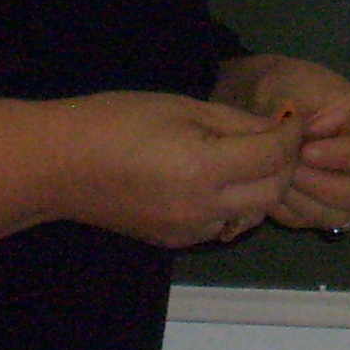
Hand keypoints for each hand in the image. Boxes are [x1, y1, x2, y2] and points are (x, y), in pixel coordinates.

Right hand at [44, 91, 301, 249]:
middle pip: (273, 192)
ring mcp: (190, 232)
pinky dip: (236, 204)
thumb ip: (235, 121)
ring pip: (253, 215)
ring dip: (263, 188)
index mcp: (204, 169)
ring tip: (250, 157)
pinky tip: (220, 181)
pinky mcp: (177, 243)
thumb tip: (276, 128)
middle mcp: (204, 210)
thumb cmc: (116, 121)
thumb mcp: (182, 107)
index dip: (290, 134)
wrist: (59, 165)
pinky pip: (225, 226)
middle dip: (284, 163)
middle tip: (276, 136)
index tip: (290, 118)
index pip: (273, 156)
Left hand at [213, 55, 349, 233]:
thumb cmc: (287, 88)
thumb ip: (301, 119)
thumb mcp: (295, 86)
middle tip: (289, 170)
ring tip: (277, 176)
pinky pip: (311, 222)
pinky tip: (272, 188)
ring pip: (338, 216)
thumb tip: (300, 150)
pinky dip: (288, 210)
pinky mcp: (325, 207)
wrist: (265, 102)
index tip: (305, 150)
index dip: (339, 155)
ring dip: (302, 200)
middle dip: (320, 185)